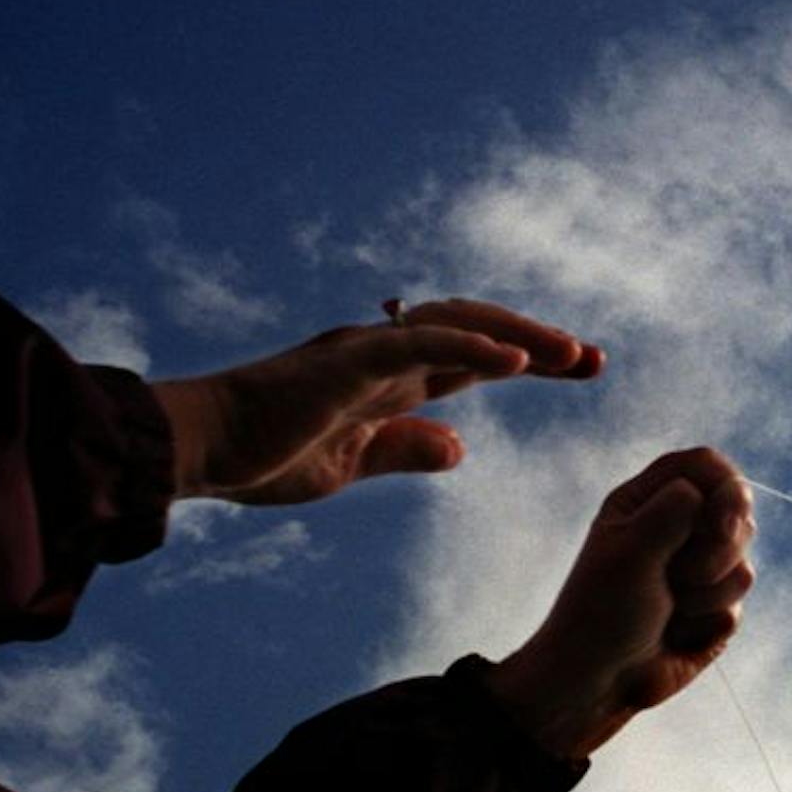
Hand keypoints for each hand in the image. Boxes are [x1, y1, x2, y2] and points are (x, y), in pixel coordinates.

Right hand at [150, 299, 600, 505]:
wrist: (196, 451)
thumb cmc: (259, 457)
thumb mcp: (350, 466)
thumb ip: (404, 452)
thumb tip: (461, 448)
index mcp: (389, 380)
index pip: (473, 359)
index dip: (529, 359)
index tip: (582, 370)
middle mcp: (384, 354)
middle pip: (478, 330)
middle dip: (539, 342)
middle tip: (595, 358)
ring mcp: (367, 353)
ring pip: (458, 325)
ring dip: (518, 336)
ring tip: (571, 353)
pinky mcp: (347, 361)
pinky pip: (420, 344)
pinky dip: (471, 346)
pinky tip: (516, 359)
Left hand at [482, 448, 754, 760]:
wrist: (598, 681)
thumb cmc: (601, 611)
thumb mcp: (631, 550)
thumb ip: (676, 510)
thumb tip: (718, 492)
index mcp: (647, 502)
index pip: (705, 467)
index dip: (725, 485)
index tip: (721, 518)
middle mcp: (678, 530)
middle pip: (737, 511)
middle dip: (717, 549)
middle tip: (677, 575)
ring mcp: (699, 571)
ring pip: (742, 564)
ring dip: (706, 594)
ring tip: (668, 609)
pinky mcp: (713, 610)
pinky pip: (738, 606)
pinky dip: (706, 622)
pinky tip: (676, 634)